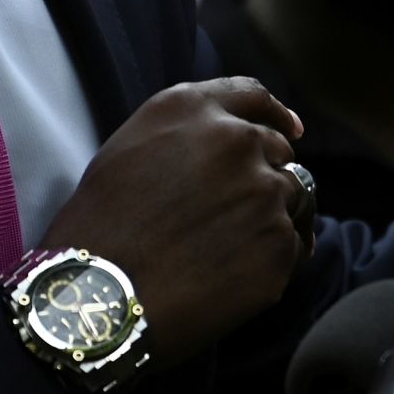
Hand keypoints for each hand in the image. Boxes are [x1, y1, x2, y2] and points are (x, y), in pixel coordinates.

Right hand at [38, 78, 310, 374]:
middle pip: (278, 151)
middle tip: (236, 212)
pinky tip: (239, 274)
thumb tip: (235, 139)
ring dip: (274, 215)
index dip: (276, 116)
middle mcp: (238, 140)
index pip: (253, 97)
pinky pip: (295, 243)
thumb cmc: (99, 229)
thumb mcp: (128, 151)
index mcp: (193, 110)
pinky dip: (275, 256)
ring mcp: (265, 191)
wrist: (98, 296)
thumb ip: (187, 134)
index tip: (292, 131)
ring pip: (295, 196)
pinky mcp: (280, 241)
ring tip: (234, 248)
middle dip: (265, 174)